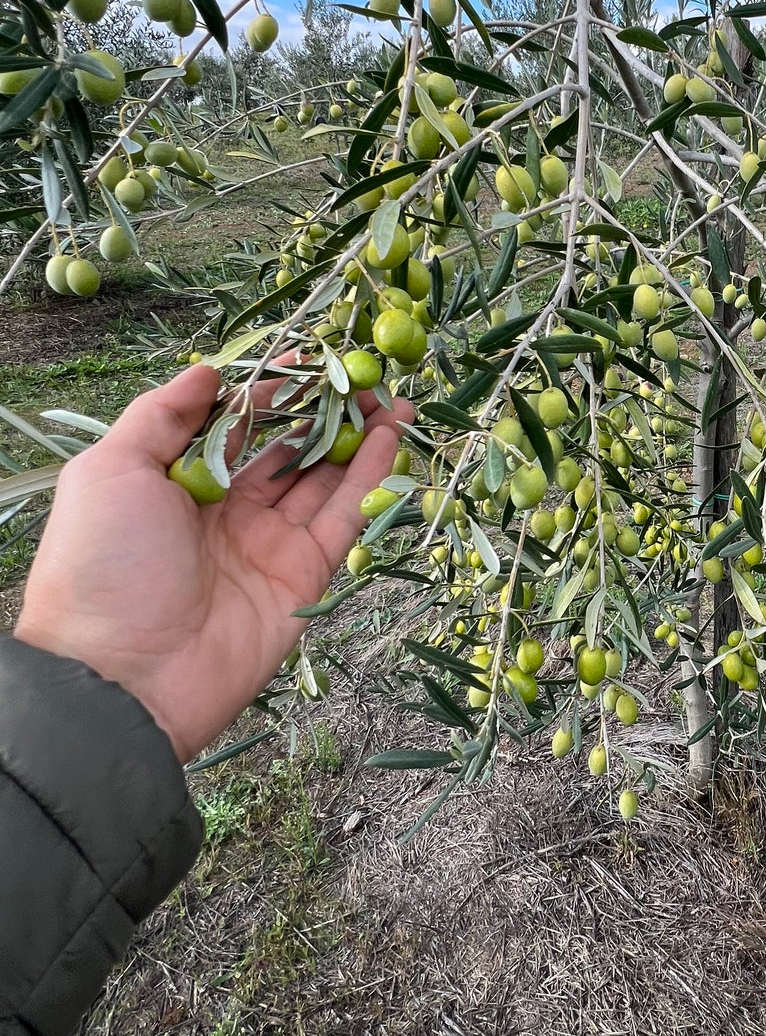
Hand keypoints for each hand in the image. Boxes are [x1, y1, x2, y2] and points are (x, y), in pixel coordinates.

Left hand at [15, 363, 409, 761]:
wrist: (122, 678)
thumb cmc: (103, 567)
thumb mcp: (110, 472)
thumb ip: (160, 415)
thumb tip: (209, 369)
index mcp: (178, 483)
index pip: (236, 425)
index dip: (274, 390)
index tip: (309, 357)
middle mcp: (227, 512)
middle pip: (288, 450)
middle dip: (326, 412)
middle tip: (364, 376)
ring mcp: (267, 545)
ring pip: (324, 480)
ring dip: (360, 438)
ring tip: (393, 400)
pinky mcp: (302, 577)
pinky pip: (343, 520)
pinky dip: (371, 479)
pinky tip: (392, 439)